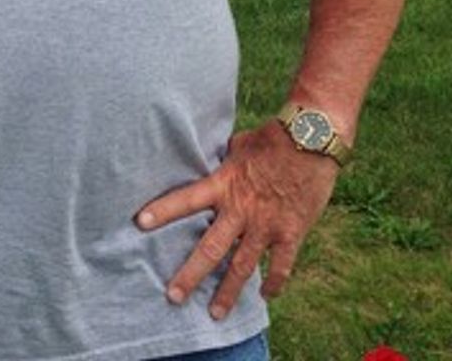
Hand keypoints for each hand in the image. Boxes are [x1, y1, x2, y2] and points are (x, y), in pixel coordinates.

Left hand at [134, 120, 337, 319]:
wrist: (311, 139)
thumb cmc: (273, 137)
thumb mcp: (239, 145)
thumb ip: (224, 162)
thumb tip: (214, 161)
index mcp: (224, 185)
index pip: (186, 199)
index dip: (163, 210)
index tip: (140, 223)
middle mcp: (241, 210)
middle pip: (210, 248)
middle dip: (191, 275)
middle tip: (172, 296)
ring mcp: (266, 225)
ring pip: (242, 267)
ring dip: (228, 292)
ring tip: (215, 314)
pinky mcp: (291, 233)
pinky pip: (281, 266)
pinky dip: (274, 283)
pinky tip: (266, 296)